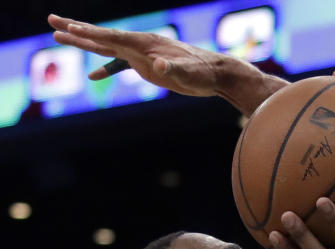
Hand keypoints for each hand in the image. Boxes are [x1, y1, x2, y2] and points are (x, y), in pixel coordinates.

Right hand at [49, 14, 224, 94]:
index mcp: (146, 43)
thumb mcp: (188, 73)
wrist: (217, 74)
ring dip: (84, 42)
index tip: (69, 28)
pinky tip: (93, 76)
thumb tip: (158, 65)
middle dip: (77, 30)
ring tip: (59, 36)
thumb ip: (172, 68)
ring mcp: (142, 54)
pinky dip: (106, 69)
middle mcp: (140, 45)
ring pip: (107, 46)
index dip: (90, 33)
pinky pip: (121, 65)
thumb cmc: (203, 73)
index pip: (112, 36)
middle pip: (102, 35)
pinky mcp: (147, 66)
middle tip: (52, 22)